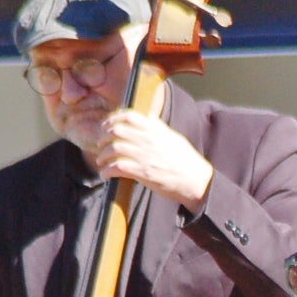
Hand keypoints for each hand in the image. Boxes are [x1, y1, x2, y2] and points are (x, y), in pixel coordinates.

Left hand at [90, 109, 213, 212]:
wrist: (195, 180)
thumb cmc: (185, 159)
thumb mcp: (172, 136)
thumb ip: (158, 126)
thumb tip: (147, 116)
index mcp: (155, 129)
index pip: (128, 116)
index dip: (113, 119)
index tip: (106, 126)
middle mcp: (148, 140)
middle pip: (116, 131)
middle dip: (104, 137)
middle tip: (101, 144)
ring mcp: (144, 156)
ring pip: (113, 149)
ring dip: (103, 155)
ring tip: (102, 160)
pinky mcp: (142, 173)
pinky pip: (117, 167)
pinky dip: (107, 170)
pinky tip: (106, 174)